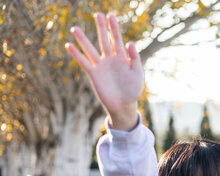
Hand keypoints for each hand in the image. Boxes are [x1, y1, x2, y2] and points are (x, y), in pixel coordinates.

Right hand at [65, 13, 142, 129]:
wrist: (124, 105)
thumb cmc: (133, 90)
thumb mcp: (137, 73)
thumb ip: (134, 58)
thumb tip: (130, 42)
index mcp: (122, 58)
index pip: (117, 39)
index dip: (114, 28)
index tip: (110, 15)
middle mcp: (110, 59)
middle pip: (104, 40)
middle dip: (101, 28)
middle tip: (98, 14)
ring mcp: (101, 66)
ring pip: (90, 49)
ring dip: (83, 39)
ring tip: (75, 28)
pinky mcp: (93, 74)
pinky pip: (84, 62)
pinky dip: (76, 54)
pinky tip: (69, 45)